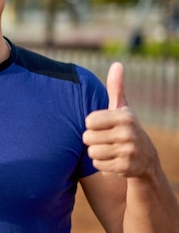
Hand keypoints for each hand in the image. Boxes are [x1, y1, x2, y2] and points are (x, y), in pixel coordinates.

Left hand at [83, 62, 157, 177]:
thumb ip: (116, 88)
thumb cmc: (125, 128)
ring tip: (110, 149)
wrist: (145, 159)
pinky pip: (98, 165)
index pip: (88, 121)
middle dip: (93, 140)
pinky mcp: (126, 168)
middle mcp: (129, 133)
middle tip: (106, 139)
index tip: (103, 126)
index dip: (92, 125)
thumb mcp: (122, 109)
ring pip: (92, 152)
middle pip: (87, 138)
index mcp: (125, 116)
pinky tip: (113, 160)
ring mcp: (129, 151)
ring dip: (97, 153)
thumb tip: (117, 64)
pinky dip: (102, 164)